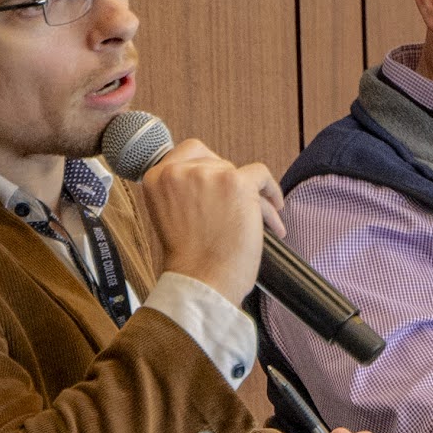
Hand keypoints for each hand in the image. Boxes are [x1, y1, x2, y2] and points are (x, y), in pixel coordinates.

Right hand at [125, 134, 275, 303]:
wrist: (201, 281)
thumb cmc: (189, 260)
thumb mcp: (168, 215)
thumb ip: (182, 191)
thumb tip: (213, 175)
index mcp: (157, 178)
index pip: (188, 152)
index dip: (208, 166)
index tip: (219, 183)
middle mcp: (180, 171)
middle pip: (217, 162)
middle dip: (230, 186)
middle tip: (239, 208)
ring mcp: (209, 174)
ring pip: (239, 172)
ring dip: (252, 197)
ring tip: (260, 220)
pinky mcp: (237, 182)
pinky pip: (261, 175)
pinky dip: (271, 191)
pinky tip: (275, 208)